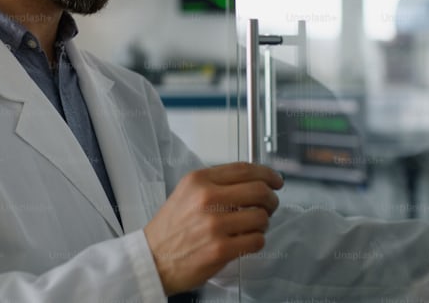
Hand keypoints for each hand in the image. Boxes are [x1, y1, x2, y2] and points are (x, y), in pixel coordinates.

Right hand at [144, 162, 283, 295]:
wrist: (152, 259)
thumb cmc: (171, 229)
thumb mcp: (186, 193)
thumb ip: (216, 184)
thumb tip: (252, 181)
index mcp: (198, 181)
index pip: (244, 169)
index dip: (267, 174)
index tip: (275, 180)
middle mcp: (206, 199)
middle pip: (259, 190)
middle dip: (271, 199)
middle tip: (270, 206)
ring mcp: (214, 224)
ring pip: (261, 217)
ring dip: (263, 223)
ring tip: (253, 227)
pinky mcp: (221, 249)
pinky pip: (256, 240)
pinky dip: (256, 241)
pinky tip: (246, 241)